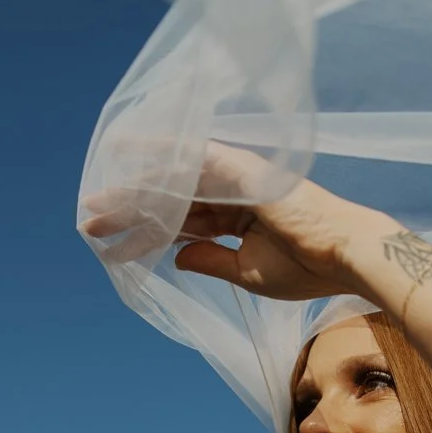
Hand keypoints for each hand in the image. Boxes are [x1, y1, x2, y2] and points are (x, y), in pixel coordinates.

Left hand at [82, 140, 393, 300]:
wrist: (342, 254)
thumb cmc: (307, 267)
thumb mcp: (248, 273)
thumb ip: (211, 261)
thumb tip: (177, 256)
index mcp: (236, 218)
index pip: (181, 223)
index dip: (146, 234)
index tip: (112, 247)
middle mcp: (231, 193)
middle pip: (169, 200)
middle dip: (129, 213)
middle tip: (89, 223)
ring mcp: (235, 178)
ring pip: (172, 182)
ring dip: (133, 193)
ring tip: (94, 206)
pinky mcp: (239, 168)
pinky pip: (190, 160)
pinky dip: (159, 159)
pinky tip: (127, 163)